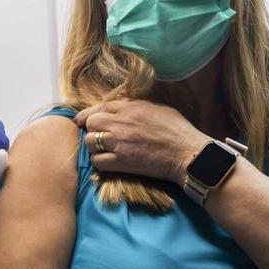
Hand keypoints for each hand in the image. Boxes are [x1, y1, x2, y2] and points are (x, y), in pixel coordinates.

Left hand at [74, 99, 207, 183]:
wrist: (187, 153)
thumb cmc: (178, 130)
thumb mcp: (157, 107)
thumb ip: (135, 105)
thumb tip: (120, 107)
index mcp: (131, 106)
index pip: (100, 106)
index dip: (88, 114)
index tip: (81, 120)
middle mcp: (122, 122)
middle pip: (91, 123)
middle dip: (92, 129)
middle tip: (99, 136)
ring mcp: (120, 143)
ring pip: (90, 142)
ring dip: (94, 146)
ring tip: (103, 150)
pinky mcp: (122, 162)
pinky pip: (97, 162)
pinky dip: (100, 162)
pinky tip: (108, 162)